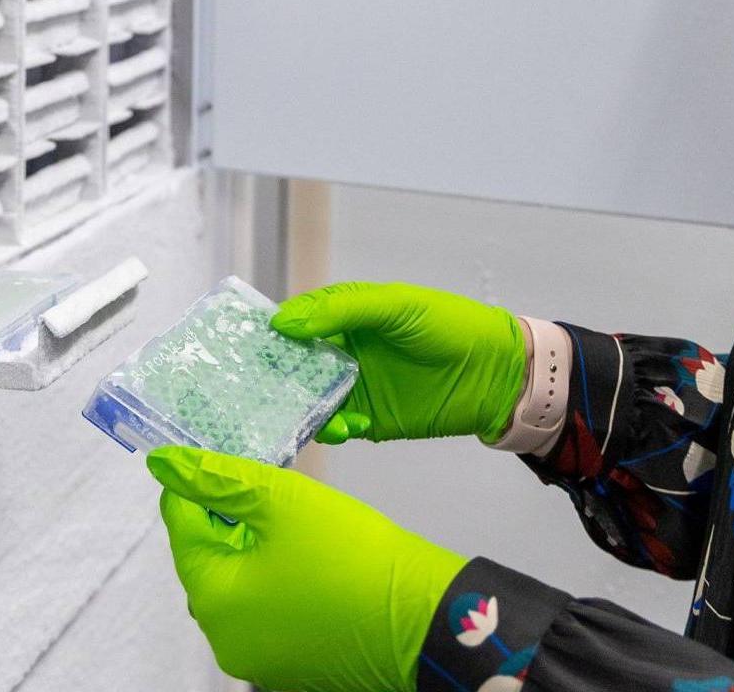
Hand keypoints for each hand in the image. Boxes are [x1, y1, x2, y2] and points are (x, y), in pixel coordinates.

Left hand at [148, 445, 466, 691]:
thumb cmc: (354, 556)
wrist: (423, 618)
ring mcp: (258, 660)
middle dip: (231, 524)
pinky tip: (312, 566)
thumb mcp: (284, 500)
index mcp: (213, 597)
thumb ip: (220, 479)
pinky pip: (270, 618)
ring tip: (294, 527)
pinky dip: (279, 589)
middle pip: (211, 564)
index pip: (183, 529)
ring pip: (241, 592)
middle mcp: (224, 639)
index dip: (198, 488)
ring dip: (256, 557)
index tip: (219, 461)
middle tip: (268, 492)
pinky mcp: (291, 668)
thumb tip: (166, 463)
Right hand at [271, 281, 528, 443]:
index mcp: (345, 318)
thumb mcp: (396, 305)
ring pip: (308, 401)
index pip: (294, 324)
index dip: (268, 335)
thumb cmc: (451, 325)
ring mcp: (355, 387)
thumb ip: (342, 310)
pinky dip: (332, 429)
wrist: (497, 373)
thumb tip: (284, 322)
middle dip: (270, 380)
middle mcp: (343, 352)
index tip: (237, 348)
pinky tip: (346, 425)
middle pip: (292, 367)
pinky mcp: (370, 419)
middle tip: (246, 393)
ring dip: (299, 410)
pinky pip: (336, 427)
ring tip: (303, 414)